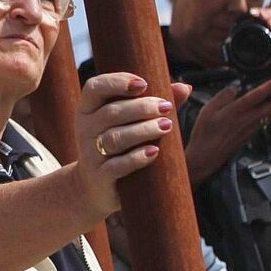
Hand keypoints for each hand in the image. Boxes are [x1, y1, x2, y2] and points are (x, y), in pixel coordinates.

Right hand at [73, 72, 179, 215]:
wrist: (94, 188)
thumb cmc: (118, 147)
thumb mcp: (128, 123)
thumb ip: (154, 104)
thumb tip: (185, 88)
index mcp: (88, 109)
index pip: (95, 87)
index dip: (117, 82)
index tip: (144, 84)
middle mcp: (85, 129)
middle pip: (111, 113)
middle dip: (140, 108)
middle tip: (166, 108)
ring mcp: (90, 153)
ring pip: (115, 138)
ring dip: (142, 130)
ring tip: (166, 126)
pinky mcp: (99, 176)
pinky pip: (116, 166)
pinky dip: (136, 158)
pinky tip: (154, 152)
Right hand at [183, 75, 270, 184]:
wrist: (206, 156)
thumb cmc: (204, 133)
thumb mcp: (208, 110)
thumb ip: (223, 96)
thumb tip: (235, 87)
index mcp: (237, 111)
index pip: (259, 95)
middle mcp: (248, 119)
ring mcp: (252, 127)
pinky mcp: (252, 133)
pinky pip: (268, 119)